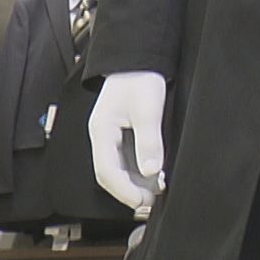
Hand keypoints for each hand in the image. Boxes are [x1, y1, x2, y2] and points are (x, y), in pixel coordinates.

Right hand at [89, 71, 167, 212]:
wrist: (139, 59)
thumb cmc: (139, 78)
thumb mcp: (148, 109)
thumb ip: (149, 140)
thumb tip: (152, 170)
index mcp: (102, 131)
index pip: (106, 171)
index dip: (122, 190)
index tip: (140, 201)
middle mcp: (103, 137)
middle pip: (111, 173)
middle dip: (129, 190)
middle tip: (151, 200)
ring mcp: (112, 136)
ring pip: (120, 167)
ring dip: (136, 182)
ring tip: (157, 190)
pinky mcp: (123, 133)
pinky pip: (127, 158)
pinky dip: (139, 170)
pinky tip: (156, 175)